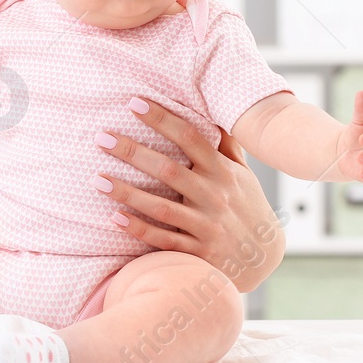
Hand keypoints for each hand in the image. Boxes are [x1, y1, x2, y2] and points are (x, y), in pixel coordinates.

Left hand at [93, 98, 284, 292]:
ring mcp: (207, 226)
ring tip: (97, 180)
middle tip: (101, 138)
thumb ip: (226, 146)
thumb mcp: (243, 174)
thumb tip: (213, 111)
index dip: (162, 119)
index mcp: (223, 172)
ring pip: (161, 208)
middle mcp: (215, 196)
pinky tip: (115, 218)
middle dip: (133, 152)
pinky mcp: (200, 253)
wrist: (265, 258)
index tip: (134, 103)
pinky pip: (164, 240)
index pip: (190, 137)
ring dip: (127, 193)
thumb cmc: (247, 206)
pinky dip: (139, 229)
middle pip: (168, 170)